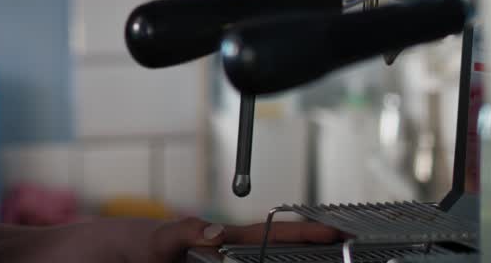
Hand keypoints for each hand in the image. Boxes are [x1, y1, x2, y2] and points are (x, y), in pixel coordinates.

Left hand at [139, 217, 341, 262]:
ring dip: (306, 259)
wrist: (140, 255)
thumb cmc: (153, 245)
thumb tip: (214, 232)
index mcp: (231, 238)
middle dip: (319, 248)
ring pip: (277, 258)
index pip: (275, 233)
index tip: (334, 231)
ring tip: (337, 259)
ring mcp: (236, 262)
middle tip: (350, 248)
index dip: (306, 232)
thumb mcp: (164, 239)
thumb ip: (184, 232)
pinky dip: (282, 261)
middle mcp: (239, 250)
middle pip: (287, 248)